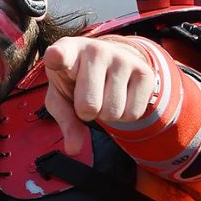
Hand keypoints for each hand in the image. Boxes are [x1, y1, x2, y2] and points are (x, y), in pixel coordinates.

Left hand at [43, 36, 153, 156]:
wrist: (107, 59)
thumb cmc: (75, 80)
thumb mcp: (61, 96)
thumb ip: (64, 120)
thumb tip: (73, 150)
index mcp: (67, 52)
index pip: (61, 55)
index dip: (57, 56)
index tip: (55, 56)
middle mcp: (95, 50)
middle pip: (89, 106)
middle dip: (86, 112)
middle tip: (87, 97)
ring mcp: (122, 59)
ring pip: (113, 112)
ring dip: (106, 114)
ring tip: (103, 95)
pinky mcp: (145, 72)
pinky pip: (133, 114)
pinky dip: (124, 116)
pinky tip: (120, 97)